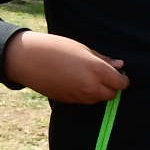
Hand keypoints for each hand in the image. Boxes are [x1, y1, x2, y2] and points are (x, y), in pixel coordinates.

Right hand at [3, 30, 129, 102]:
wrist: (28, 60)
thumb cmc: (56, 48)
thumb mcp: (82, 49)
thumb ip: (103, 59)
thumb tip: (120, 65)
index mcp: (97, 71)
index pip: (121, 83)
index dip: (122, 79)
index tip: (118, 73)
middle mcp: (90, 87)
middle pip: (112, 94)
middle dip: (112, 87)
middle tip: (103, 75)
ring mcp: (79, 96)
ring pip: (98, 99)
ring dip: (99, 91)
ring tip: (86, 76)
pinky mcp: (68, 101)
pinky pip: (85, 101)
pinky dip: (86, 94)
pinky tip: (75, 81)